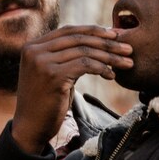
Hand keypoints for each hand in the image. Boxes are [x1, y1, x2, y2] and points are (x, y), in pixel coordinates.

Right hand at [11, 25, 132, 154]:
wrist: (30, 129)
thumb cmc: (45, 103)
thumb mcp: (52, 73)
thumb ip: (64, 57)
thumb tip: (93, 42)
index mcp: (32, 46)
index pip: (68, 30)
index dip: (93, 31)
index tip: (114, 35)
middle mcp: (34, 51)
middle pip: (78, 39)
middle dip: (107, 42)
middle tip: (128, 48)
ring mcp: (42, 62)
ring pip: (84, 51)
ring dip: (110, 56)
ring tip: (127, 63)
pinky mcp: (52, 76)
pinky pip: (85, 65)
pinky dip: (102, 68)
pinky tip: (111, 76)